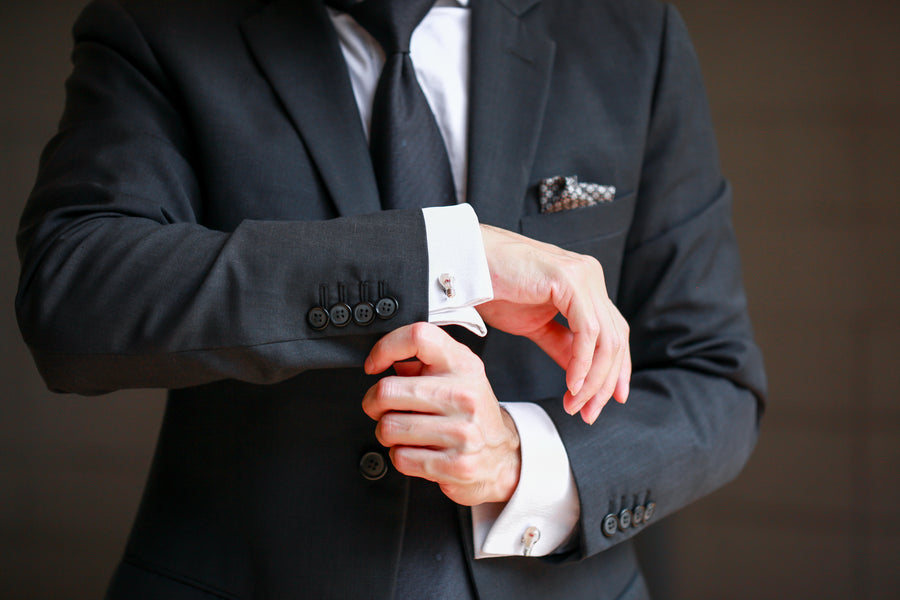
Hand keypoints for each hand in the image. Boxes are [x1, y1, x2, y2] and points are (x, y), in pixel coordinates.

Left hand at [363, 322, 520, 505]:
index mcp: (462, 364)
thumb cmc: (473, 413)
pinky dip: (400, 455)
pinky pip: (401, 457)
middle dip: (374, 403)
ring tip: (405, 431)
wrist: (502, 455)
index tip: (374, 364)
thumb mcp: (458, 375)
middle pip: (387, 391)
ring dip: (387, 433)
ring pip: (389, 427)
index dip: (385, 348)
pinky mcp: (456, 464)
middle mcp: (464, 395)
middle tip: (382, 408)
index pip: (418, 337)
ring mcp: (462, 431)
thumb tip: (387, 358)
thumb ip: (423, 362)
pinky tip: (417, 449)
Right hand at [477, 224, 630, 423]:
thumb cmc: (492, 288)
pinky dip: (583, 363)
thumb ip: (562, 345)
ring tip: (575, 404)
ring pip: (607, 339)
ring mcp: (584, 276)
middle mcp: (590, 277)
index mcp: (584, 285)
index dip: (617, 369)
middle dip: (605, 382)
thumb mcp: (534, 325)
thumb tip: (581, 375)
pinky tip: (572, 384)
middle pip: (616, 338)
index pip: (614, 331)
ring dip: (594, 380)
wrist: (465, 264)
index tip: (610, 400)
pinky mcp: (571, 281)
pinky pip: (588, 332)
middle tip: (589, 413)